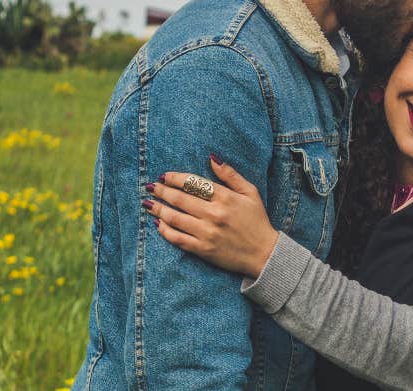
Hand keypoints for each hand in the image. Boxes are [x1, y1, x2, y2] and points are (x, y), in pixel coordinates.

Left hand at [145, 158, 277, 278]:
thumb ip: (230, 175)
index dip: (175, 178)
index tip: (164, 176)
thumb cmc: (257, 221)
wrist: (264, 253)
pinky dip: (165, 230)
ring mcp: (207, 233)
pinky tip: (158, 223)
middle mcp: (214, 214)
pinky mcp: (203, 249)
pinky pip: (178, 239)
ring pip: (175, 218)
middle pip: (180, 199)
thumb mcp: (250, 192)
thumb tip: (211, 158)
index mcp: (225, 197)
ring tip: (148, 203)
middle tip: (150, 187)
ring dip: (158, 209)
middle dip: (162, 191)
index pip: (193, 183)